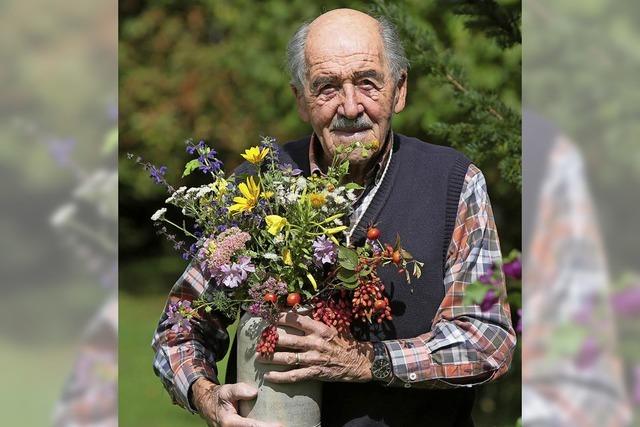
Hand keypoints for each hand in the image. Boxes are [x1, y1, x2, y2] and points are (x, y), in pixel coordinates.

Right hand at [191, 378, 281, 426]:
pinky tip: (270, 425)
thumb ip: (239, 390)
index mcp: (229, 422)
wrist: (207, 406)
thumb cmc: (219, 397)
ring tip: (283, 426)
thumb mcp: (226, 390)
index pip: (251, 426)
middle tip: (284, 426)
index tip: (278, 425)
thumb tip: (254, 392)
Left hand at [259, 312, 373, 382]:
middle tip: (260, 339)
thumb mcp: (335, 325)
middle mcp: (315, 343)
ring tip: (258, 357)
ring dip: (270, 358)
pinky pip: (294, 376)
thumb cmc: (345, 341)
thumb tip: (306, 306)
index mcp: (319, 329)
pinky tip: (269, 377)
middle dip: (271, 339)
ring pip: (287, 358)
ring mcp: (314, 359)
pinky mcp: (314, 373)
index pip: (297, 320)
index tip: (271, 317)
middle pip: (288, 340)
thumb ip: (319, 317)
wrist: (358, 362)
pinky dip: (280, 377)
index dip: (282, 318)